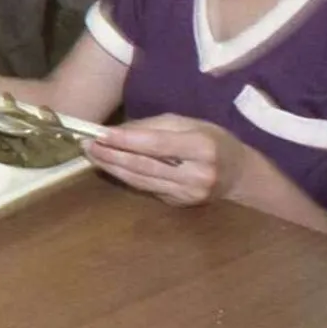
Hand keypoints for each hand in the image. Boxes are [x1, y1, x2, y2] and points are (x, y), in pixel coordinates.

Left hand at [85, 113, 248, 206]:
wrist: (239, 174)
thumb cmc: (212, 139)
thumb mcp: (189, 123)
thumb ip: (154, 127)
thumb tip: (118, 131)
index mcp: (202, 148)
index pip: (156, 145)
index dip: (126, 140)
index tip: (100, 133)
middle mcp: (197, 175)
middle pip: (145, 166)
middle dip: (112, 155)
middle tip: (87, 144)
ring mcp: (189, 194)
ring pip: (142, 181)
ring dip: (112, 168)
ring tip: (91, 154)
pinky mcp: (180, 204)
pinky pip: (147, 188)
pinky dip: (125, 177)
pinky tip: (109, 167)